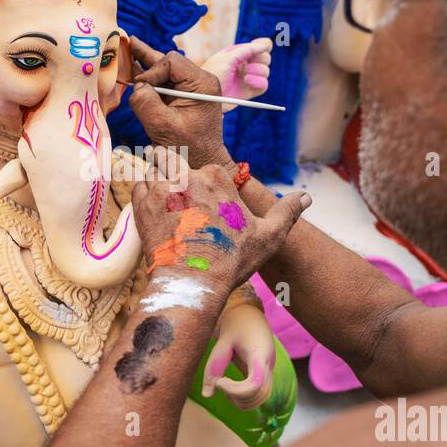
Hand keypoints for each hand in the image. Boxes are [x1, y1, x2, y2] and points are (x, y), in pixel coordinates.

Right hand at [127, 37, 231, 168]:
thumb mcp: (163, 126)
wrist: (201, 164)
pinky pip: (163, 83)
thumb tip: (135, 86)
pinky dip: (148, 78)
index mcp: (202, 84)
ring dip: (145, 64)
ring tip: (129, 46)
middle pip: (167, 61)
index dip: (152, 70)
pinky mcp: (182, 98)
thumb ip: (146, 102)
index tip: (140, 87)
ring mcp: (191, 89)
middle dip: (146, 59)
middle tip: (126, 40)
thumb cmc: (187, 149)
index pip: (172, 62)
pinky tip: (134, 65)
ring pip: (164, 70)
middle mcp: (199, 81)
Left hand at [131, 162, 309, 297]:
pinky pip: (139, 186)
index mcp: (216, 177)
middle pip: (178, 162)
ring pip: (156, 172)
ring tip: (171, 209)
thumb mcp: (268, 236)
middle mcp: (187, 176)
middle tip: (185, 204)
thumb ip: (286, 212)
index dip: (208, 186)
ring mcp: (162, 189)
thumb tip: (307, 198)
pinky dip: (145, 195)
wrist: (193, 283)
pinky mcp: (143, 205)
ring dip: (161, 184)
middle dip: (179, 176)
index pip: (209, 169)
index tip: (209, 208)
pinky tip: (157, 213)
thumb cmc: (231, 261)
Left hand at [201, 38, 271, 110]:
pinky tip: (248, 82)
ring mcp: (248, 78)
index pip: (259, 46)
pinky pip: (264, 85)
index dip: (264, 46)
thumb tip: (265, 44)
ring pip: (265, 71)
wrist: (206, 96)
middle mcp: (245, 64)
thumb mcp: (227, 58)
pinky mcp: (249, 91)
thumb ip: (247, 50)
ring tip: (245, 76)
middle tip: (247, 65)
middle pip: (266, 58)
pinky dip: (259, 82)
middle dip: (260, 60)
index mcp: (239, 53)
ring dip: (258, 71)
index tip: (262, 48)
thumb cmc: (212, 74)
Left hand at [207, 300, 274, 410]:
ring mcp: (269, 369)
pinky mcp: (266, 373)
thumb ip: (214, 367)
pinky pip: (261, 394)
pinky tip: (231, 388)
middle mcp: (268, 364)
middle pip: (261, 395)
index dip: (236, 390)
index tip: (219, 382)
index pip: (256, 384)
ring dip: (243, 401)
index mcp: (259, 353)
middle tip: (219, 383)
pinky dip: (246, 398)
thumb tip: (207, 395)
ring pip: (263, 398)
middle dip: (238, 398)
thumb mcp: (222, 341)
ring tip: (224, 387)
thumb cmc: (236, 324)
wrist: (250, 313)